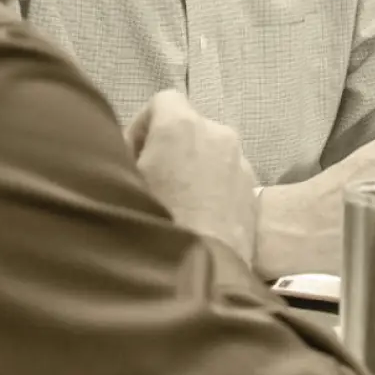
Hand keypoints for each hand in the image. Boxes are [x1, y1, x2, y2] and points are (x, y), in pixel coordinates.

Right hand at [126, 90, 258, 263]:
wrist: (202, 273)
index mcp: (183, 126)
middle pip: (189, 128)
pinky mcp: (254, 190)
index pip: (163, 101)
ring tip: (173, 205)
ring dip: (191, 169)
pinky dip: (211, 188)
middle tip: (150, 183)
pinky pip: (227, 178)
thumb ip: (120, 157)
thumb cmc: (152, 224)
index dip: (143, 126)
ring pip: (210, 154)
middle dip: (169, 148)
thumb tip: (123, 155)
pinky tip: (196, 219)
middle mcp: (219, 134)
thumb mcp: (120, 183)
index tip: (133, 157)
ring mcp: (242, 162)